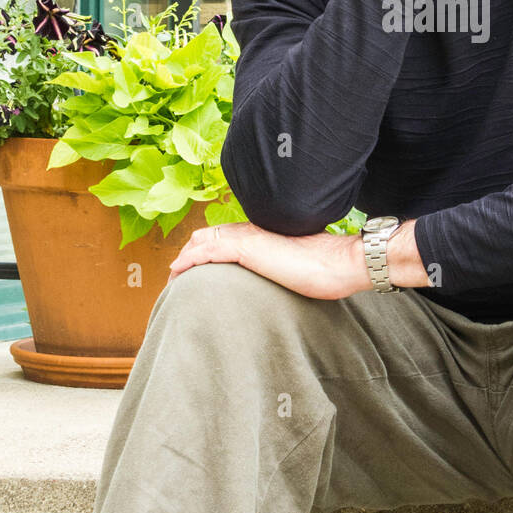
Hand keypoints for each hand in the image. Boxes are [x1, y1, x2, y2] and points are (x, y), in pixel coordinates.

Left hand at [167, 222, 368, 300]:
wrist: (341, 263)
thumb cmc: (327, 269)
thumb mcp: (297, 267)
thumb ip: (281, 268)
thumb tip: (279, 282)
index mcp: (263, 234)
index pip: (224, 235)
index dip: (204, 248)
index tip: (193, 268)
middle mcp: (252, 231)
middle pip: (207, 235)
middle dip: (188, 253)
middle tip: (177, 275)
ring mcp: (249, 238)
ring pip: (203, 241)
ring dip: (183, 259)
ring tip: (172, 278)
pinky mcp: (248, 249)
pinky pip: (208, 250)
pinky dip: (190, 260)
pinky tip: (178, 272)